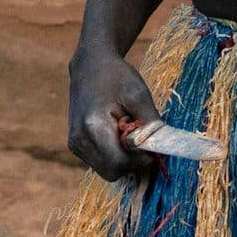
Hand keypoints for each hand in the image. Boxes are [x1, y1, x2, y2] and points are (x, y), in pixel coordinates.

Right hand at [69, 45, 161, 178]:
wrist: (90, 65)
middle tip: (144, 143)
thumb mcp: (139, 95)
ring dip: (124, 161)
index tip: (154, 149)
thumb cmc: (115, 76)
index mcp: (92, 126)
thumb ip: (150, 124)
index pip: (119, 163)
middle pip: (112, 172)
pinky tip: (119, 136)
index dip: (140, 161)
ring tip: (130, 135)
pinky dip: (114, 157)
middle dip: (133, 164)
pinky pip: (100, 163)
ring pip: (107, 170)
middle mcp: (79, 140)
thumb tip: (161, 149)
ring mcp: (75, 144)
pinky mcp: (76, 145)